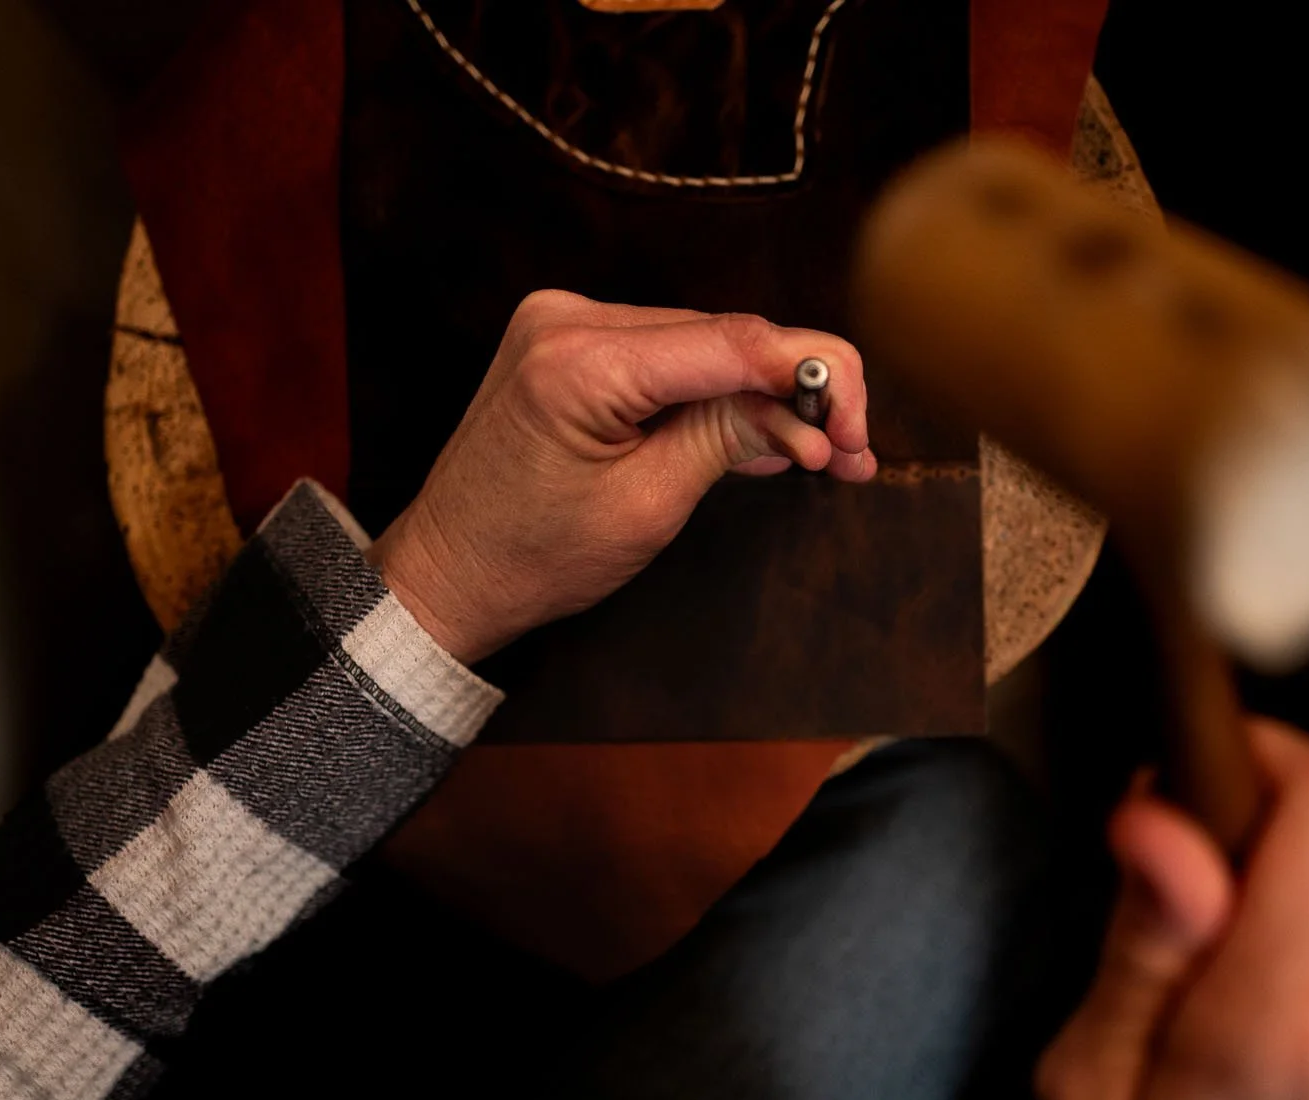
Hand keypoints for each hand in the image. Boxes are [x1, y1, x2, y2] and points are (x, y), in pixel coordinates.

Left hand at [367, 289, 874, 661]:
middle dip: (795, 391)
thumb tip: (810, 411)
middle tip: (852, 450)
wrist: (450, 572)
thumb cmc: (533, 556)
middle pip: (723, 336)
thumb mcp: (650, 505)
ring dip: (761, 394)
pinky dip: (715, 391)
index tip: (858, 424)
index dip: (813, 375)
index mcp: (580, 361)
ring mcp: (564, 322)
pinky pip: (667, 353)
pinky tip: (762, 433)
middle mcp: (567, 319)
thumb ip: (731, 438)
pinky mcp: (569, 340)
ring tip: (820, 451)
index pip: (731, 342)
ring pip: (702, 344)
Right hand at [1037, 720, 1308, 1099]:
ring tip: (1212, 1000)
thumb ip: (1138, 949)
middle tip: (1169, 930)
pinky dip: (1304, 938)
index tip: (1177, 789)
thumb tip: (1157, 819)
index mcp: (1284, 1019)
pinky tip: (1263, 1024)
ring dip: (1269, 894)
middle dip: (1234, 836)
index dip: (1250, 752)